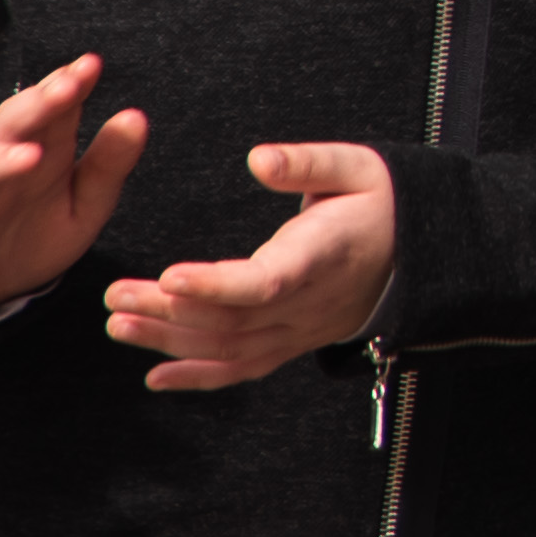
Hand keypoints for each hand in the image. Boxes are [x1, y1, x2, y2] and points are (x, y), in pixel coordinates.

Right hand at [0, 54, 146, 322]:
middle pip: (12, 126)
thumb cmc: (36, 235)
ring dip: (0, 161)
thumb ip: (109, 164)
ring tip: (30, 156)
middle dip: (37, 104)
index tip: (91, 64)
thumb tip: (136, 116)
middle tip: (65, 87)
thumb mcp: (86, 204)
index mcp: (41, 151)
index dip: (69, 85)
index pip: (53, 109)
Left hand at [100, 141, 393, 388]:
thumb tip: (258, 159)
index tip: (168, 277)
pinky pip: (243, 369)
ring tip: (118, 324)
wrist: (420, 250)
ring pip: (228, 348)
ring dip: (169, 342)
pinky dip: (198, 377)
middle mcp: (307, 303)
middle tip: (114, 295)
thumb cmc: (382, 200)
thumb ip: (307, 163)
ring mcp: (299, 330)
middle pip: (230, 321)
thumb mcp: (357, 166)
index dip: (215, 286)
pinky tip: (155, 377)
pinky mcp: (293, 342)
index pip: (264, 283)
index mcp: (322, 257)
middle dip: (167, 313)